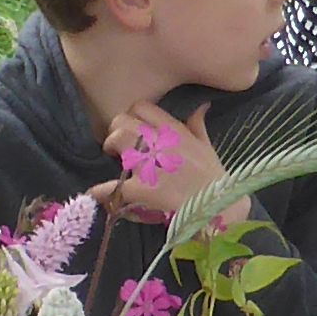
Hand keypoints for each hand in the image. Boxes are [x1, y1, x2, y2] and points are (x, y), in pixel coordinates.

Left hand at [89, 101, 249, 228]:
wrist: (219, 209)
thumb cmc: (214, 179)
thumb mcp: (207, 147)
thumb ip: (198, 125)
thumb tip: (201, 106)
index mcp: (175, 132)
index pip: (143, 108)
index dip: (133, 116)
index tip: (133, 128)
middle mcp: (161, 143)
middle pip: (123, 122)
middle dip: (116, 132)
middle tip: (118, 146)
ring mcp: (151, 165)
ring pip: (117, 141)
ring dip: (110, 150)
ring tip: (114, 161)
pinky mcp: (143, 190)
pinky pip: (113, 186)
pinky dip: (102, 190)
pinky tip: (97, 192)